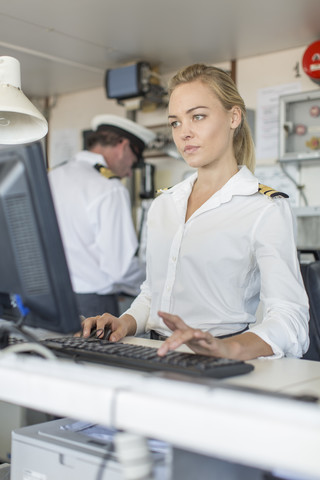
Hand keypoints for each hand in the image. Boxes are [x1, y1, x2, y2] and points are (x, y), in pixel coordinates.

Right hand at [78, 313, 136, 342]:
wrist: (120, 325)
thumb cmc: (120, 326)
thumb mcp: (122, 330)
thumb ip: (117, 334)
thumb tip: (111, 339)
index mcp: (106, 318)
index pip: (101, 321)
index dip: (99, 328)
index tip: (99, 336)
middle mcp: (98, 318)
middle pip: (90, 320)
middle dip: (87, 328)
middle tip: (86, 336)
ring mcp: (94, 322)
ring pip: (85, 323)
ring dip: (82, 330)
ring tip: (80, 338)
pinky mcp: (91, 327)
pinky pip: (84, 328)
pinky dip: (81, 333)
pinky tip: (79, 338)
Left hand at [157, 311, 272, 359]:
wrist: (223, 351)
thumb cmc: (205, 345)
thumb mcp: (189, 340)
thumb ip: (178, 331)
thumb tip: (166, 321)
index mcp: (188, 333)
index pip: (176, 323)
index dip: (168, 317)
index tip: (159, 313)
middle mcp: (194, 333)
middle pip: (180, 331)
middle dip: (169, 340)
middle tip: (161, 350)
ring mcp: (202, 337)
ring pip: (190, 335)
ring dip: (180, 340)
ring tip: (172, 346)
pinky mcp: (211, 342)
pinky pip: (206, 337)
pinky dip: (201, 335)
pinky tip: (196, 335)